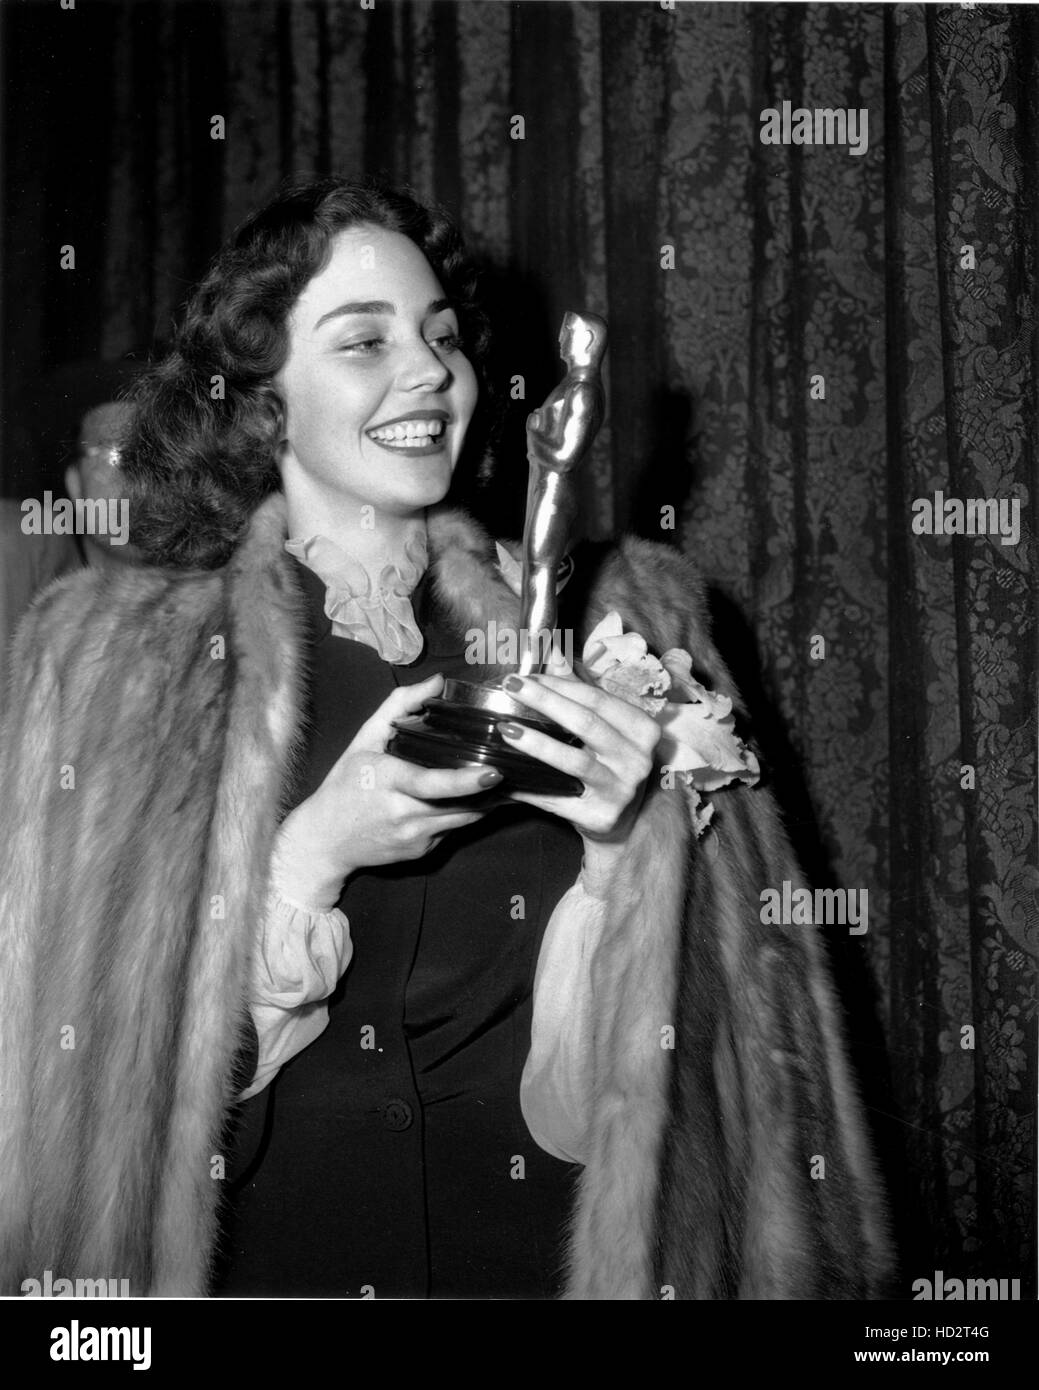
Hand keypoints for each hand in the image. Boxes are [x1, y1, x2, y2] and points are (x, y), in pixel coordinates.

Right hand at [281, 673, 500, 888]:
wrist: (325, 841)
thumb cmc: (345, 784)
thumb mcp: (364, 739)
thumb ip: (400, 705)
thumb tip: (438, 681)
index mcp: (388, 782)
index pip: (431, 785)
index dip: (465, 781)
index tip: (493, 772)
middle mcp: (403, 814)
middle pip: (460, 804)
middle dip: (492, 791)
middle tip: (517, 770)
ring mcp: (415, 837)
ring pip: (465, 819)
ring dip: (487, 803)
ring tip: (507, 782)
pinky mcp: (422, 852)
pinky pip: (454, 830)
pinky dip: (466, 813)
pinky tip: (475, 799)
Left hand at [498, 647, 660, 879]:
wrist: (626, 822)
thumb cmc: (611, 763)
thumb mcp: (606, 726)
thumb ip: (580, 689)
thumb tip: (553, 651)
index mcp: (642, 729)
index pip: (596, 699)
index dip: (559, 685)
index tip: (526, 675)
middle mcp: (637, 759)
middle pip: (586, 723)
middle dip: (545, 701)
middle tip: (510, 687)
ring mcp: (621, 790)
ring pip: (574, 760)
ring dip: (536, 743)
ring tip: (504, 729)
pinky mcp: (601, 817)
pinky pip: (557, 799)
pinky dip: (529, 787)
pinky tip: (504, 774)